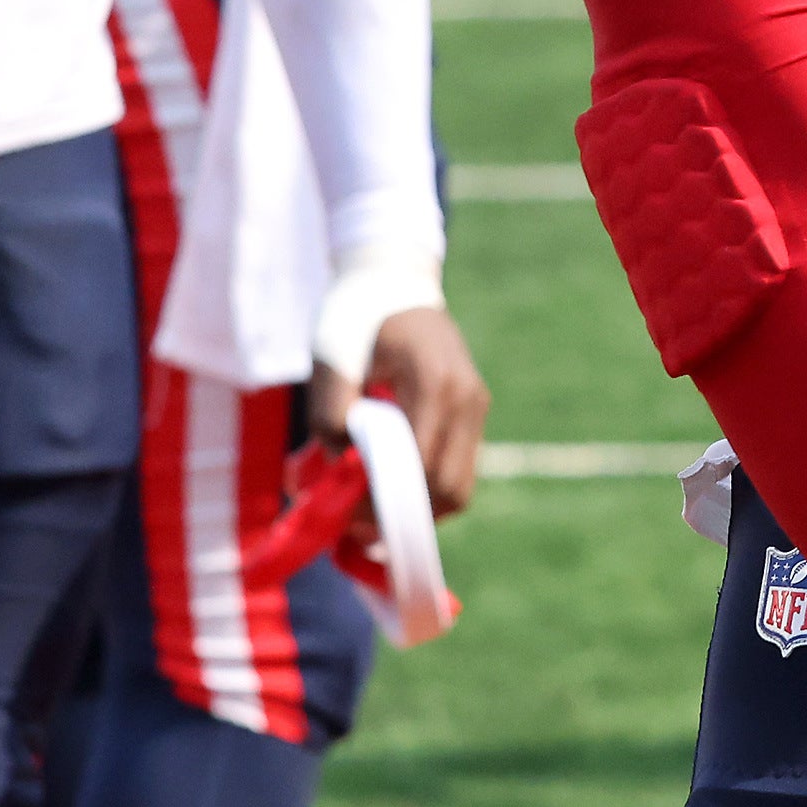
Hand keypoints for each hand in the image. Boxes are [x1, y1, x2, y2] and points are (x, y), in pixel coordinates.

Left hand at [306, 303, 486, 520]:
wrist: (393, 280)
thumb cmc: (356, 314)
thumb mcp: (332, 358)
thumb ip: (332, 413)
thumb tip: (342, 469)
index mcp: (434, 381)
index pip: (420, 467)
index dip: (382, 503)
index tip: (343, 518)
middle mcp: (466, 398)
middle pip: (448, 490)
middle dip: (401, 519)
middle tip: (352, 526)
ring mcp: (475, 407)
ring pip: (458, 489)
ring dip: (416, 511)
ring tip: (367, 512)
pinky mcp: (471, 415)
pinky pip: (456, 471)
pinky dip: (424, 493)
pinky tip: (385, 489)